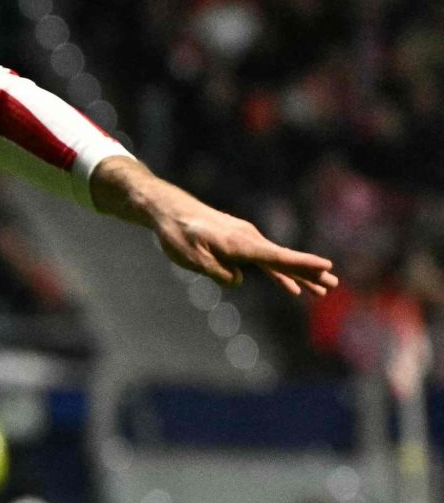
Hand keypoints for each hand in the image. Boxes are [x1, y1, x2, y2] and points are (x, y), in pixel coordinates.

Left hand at [93, 157, 337, 297]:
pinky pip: (264, 261)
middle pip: (284, 261)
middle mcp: (248, 239)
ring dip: (298, 277)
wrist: (169, 210)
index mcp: (240, 243)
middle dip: (309, 274)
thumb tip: (239, 279)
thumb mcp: (192, 257)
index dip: (302, 264)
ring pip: (277, 262)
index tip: (326, 268)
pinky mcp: (238, 243)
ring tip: (319, 292)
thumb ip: (217, 271)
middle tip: (333, 286)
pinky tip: (289, 287)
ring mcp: (245, 240)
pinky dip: (278, 274)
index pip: (277, 257)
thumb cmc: (178, 233)